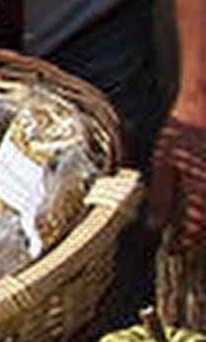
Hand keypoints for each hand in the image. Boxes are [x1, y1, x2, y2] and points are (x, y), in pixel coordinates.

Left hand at [149, 112, 205, 250]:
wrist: (204, 107)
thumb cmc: (182, 132)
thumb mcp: (163, 162)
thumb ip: (161, 196)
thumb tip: (155, 225)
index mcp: (201, 191)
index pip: (196, 229)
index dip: (185, 244)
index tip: (174, 250)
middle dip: (198, 239)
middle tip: (182, 245)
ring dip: (203, 225)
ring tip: (191, 232)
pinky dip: (205, 209)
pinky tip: (197, 209)